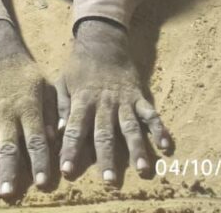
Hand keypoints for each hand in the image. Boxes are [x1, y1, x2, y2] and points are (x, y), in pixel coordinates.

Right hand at [0, 21, 54, 196]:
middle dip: (9, 171)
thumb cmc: (26, 72)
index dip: (40, 162)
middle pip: (9, 147)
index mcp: (29, 107)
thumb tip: (56, 137)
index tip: (43, 183)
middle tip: (9, 194)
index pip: (36, 140)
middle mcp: (8, 113)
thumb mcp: (45, 87)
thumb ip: (52, 112)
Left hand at [56, 18, 171, 182]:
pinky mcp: (139, 96)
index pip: (74, 129)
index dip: (71, 149)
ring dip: (137, 149)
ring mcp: (124, 100)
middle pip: (104, 133)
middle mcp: (104, 103)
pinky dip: (159, 129)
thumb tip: (55, 133)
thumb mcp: (62, 82)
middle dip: (107, 157)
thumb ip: (60, 107)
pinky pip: (150, 114)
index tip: (68, 170)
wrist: (103, 41)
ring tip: (142, 170)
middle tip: (110, 180)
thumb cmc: (79, 66)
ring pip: (130, 127)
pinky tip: (165, 146)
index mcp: (82, 100)